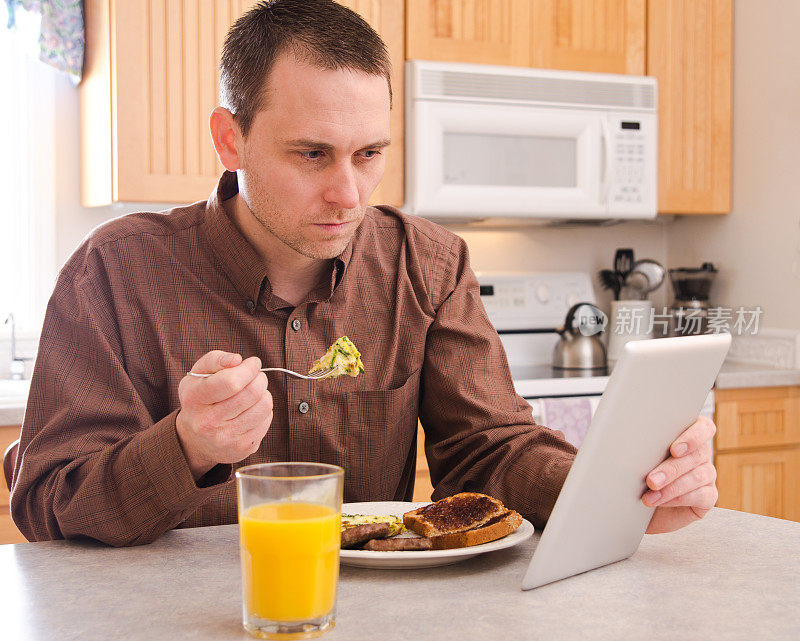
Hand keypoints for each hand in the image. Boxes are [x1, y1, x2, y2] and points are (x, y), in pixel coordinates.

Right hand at [176, 351, 272, 479]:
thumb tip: (237, 360)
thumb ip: (215, 360)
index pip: (231, 382)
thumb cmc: (201, 399)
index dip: (248, 369)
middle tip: (255, 376)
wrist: (196, 439)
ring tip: (253, 392)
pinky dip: (264, 409)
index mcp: (194, 399)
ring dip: (264, 393)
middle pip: (251, 393)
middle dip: (259, 378)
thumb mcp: (198, 374)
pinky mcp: (242, 448)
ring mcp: (226, 438)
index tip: (253, 363)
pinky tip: (251, 409)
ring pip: (263, 406)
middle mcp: (208, 422)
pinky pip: (267, 419)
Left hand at [643, 416, 717, 533]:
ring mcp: (707, 474)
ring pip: (698, 476)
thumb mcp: (639, 455)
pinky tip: (660, 501)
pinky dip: (678, 498)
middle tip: (651, 480)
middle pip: (696, 455)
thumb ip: (644, 444)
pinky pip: (701, 495)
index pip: (704, 428)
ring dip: (671, 487)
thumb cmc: (638, 471)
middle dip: (671, 469)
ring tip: (651, 495)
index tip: (674, 449)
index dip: (693, 437)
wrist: (640, 504)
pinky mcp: (708, 496)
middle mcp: (701, 452)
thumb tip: (631, 440)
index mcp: (688, 434)